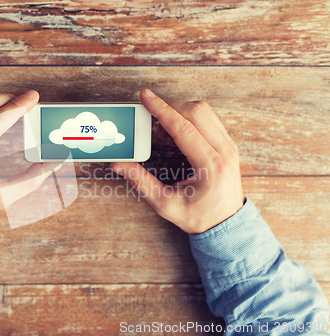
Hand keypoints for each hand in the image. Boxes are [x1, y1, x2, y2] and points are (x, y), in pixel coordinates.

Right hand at [110, 89, 243, 233]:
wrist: (227, 224)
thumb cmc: (200, 217)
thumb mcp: (165, 204)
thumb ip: (140, 182)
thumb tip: (119, 164)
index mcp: (210, 166)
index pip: (183, 127)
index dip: (161, 110)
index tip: (145, 97)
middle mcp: (224, 151)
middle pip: (196, 112)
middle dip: (169, 108)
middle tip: (150, 121)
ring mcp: (229, 146)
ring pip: (204, 111)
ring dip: (179, 113)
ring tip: (163, 133)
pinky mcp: (228, 144)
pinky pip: (209, 119)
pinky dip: (189, 119)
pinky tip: (176, 135)